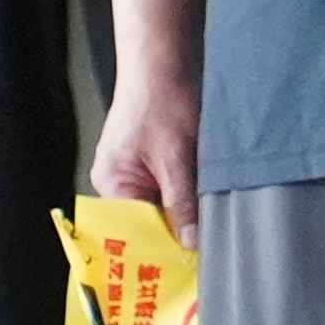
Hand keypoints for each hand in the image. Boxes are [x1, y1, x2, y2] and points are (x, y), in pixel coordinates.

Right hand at [90, 69, 201, 242]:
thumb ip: (182, 201)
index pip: (133, 231)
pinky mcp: (158, 158)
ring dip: (189, 211)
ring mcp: (139, 169)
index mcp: (111, 183)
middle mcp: (120, 181)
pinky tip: (211, 199)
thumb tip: (190, 242)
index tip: (189, 267)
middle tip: (208, 252)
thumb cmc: (161, 99)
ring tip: (213, 227)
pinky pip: (174, 188)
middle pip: (150, 221)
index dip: (160, 248)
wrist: (167, 56)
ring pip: (166, 205)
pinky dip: (192, 193)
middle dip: (178, 231)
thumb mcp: (176, 156)